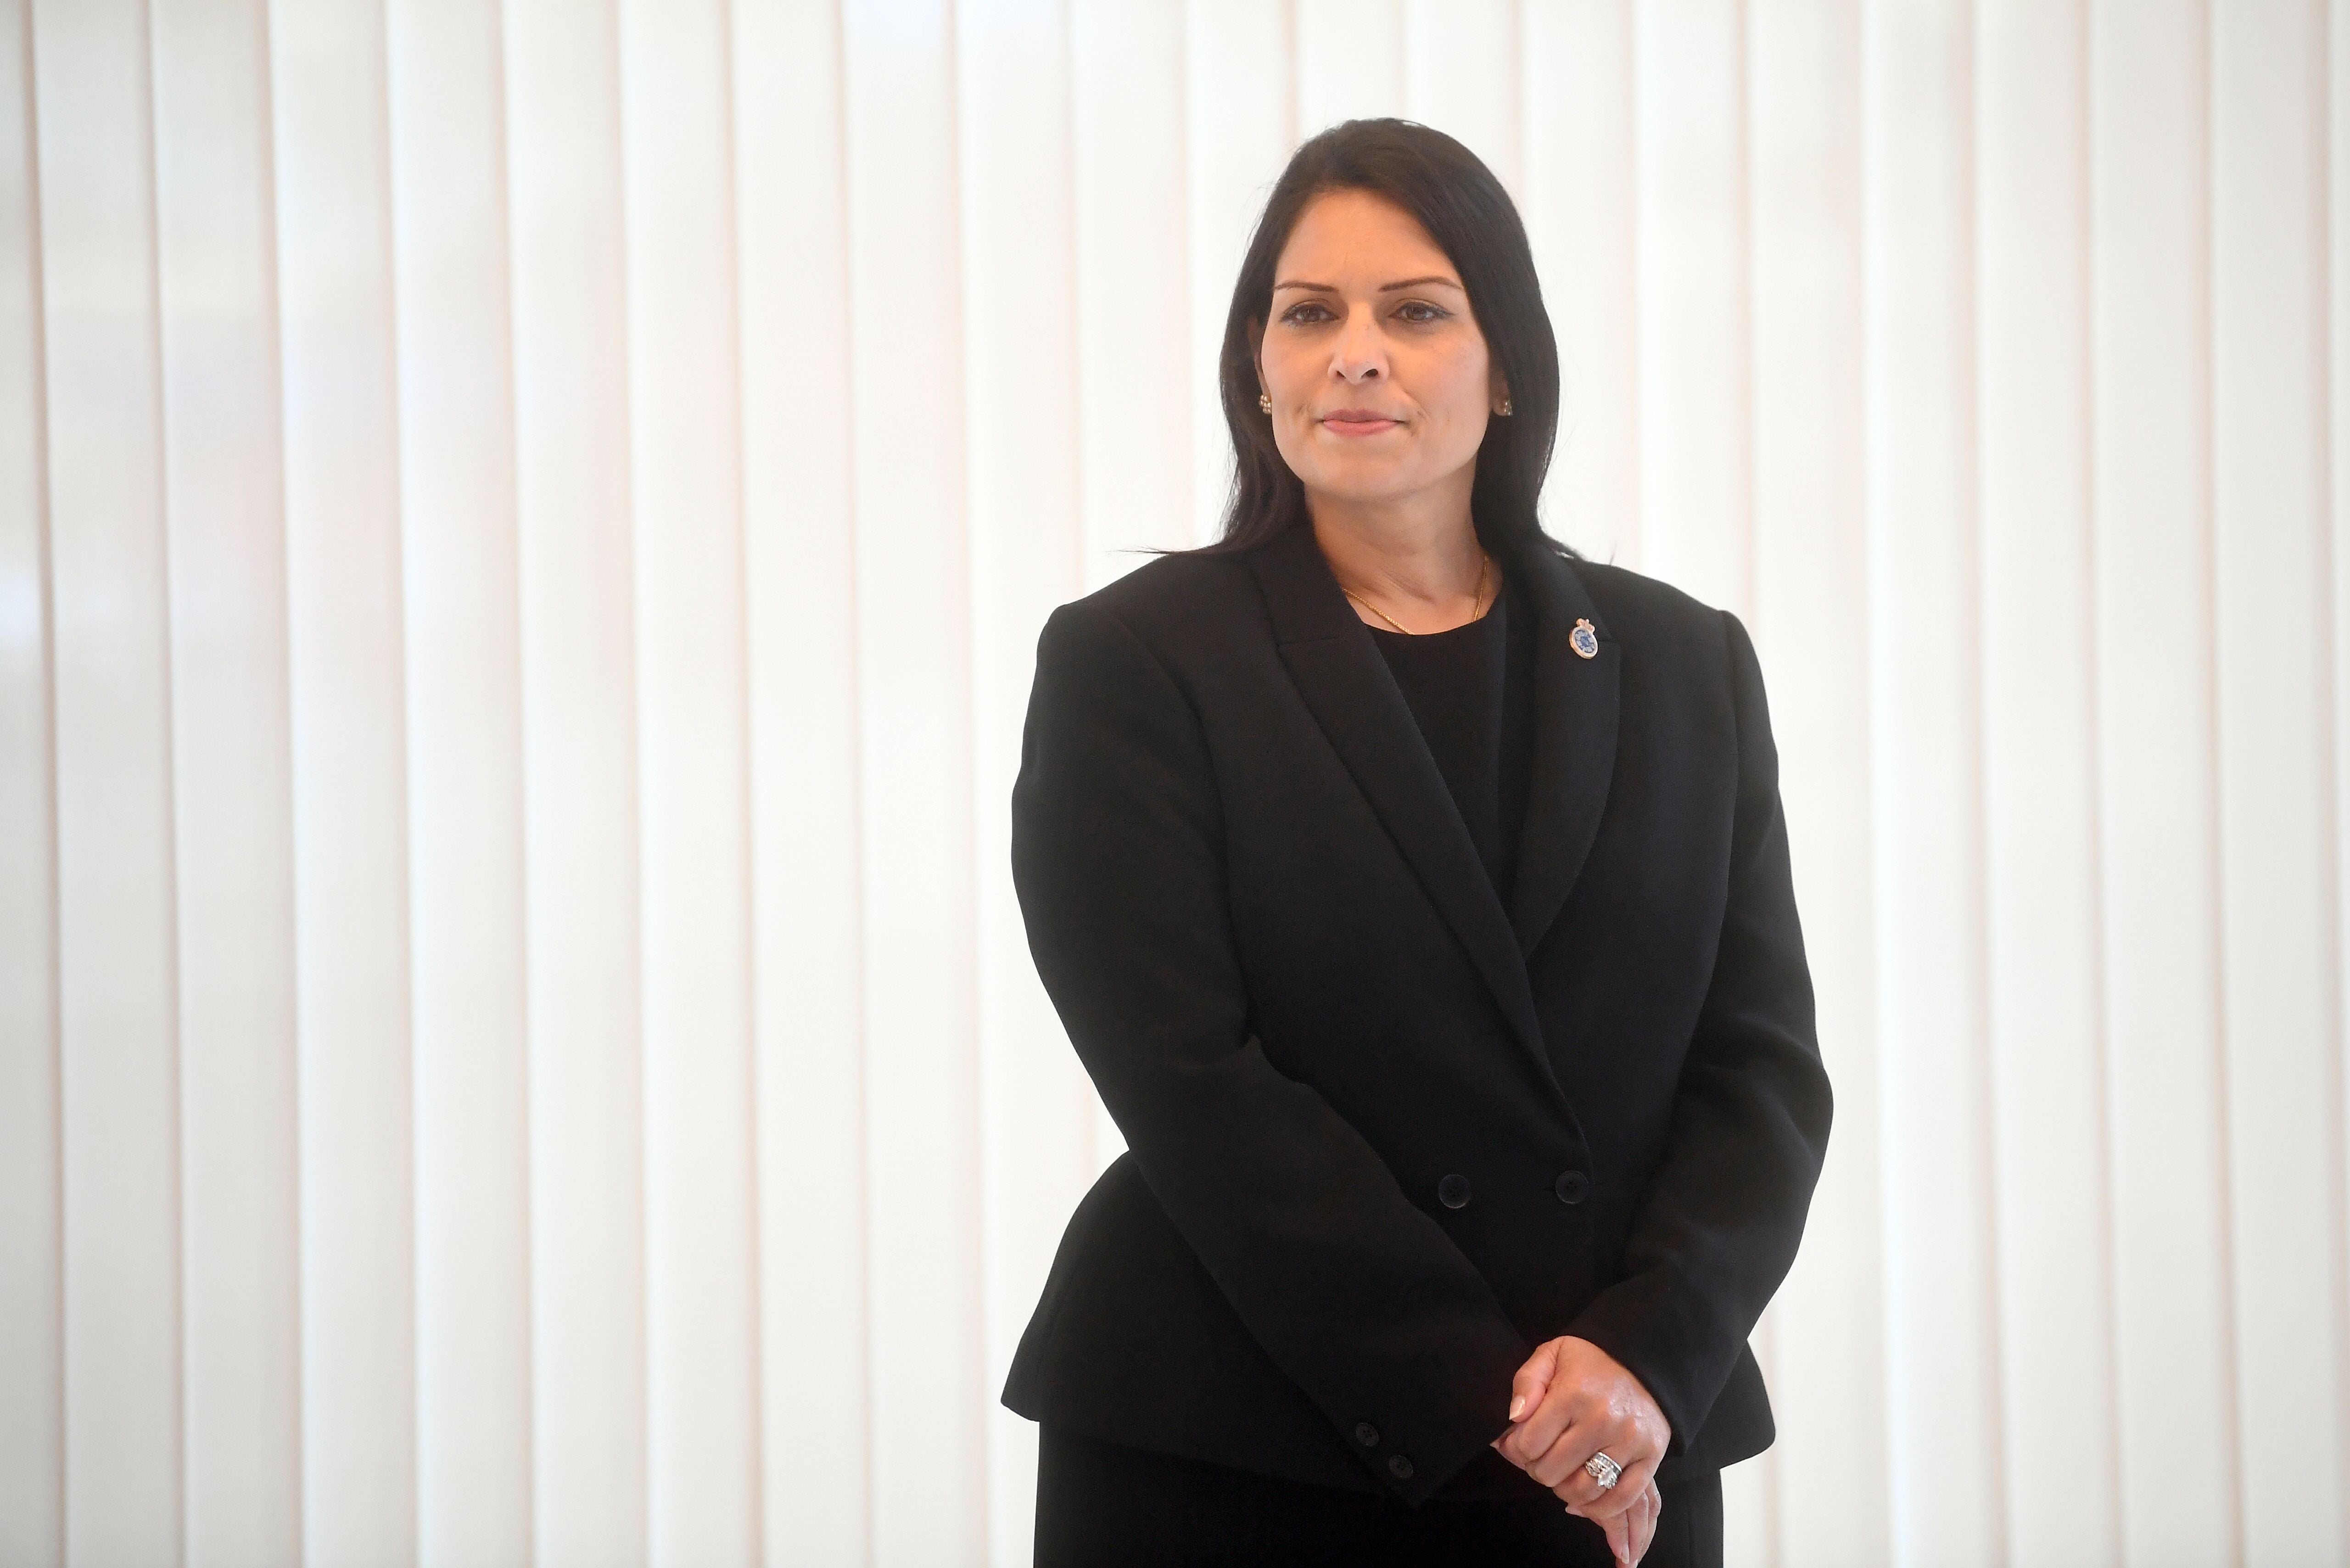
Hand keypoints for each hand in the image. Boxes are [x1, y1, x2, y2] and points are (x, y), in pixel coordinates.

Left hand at [1488, 1336, 1671, 1564]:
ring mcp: (1629, 1441)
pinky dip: (1598, 1507)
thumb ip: (1527, 1382)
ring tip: (1563, 1473)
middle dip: (1538, 1469)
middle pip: (1551, 1472)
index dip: (1515, 1449)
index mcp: (1574, 1393)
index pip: (1528, 1444)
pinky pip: (1620, 1498)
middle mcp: (1603, 1419)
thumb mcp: (1552, 1355)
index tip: (1519, 1444)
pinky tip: (1586, 1497)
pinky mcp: (1650, 1458)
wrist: (1645, 1362)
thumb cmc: (1591, 1362)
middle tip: (1542, 1458)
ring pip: (1583, 1491)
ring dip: (1565, 1490)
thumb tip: (1514, 1417)